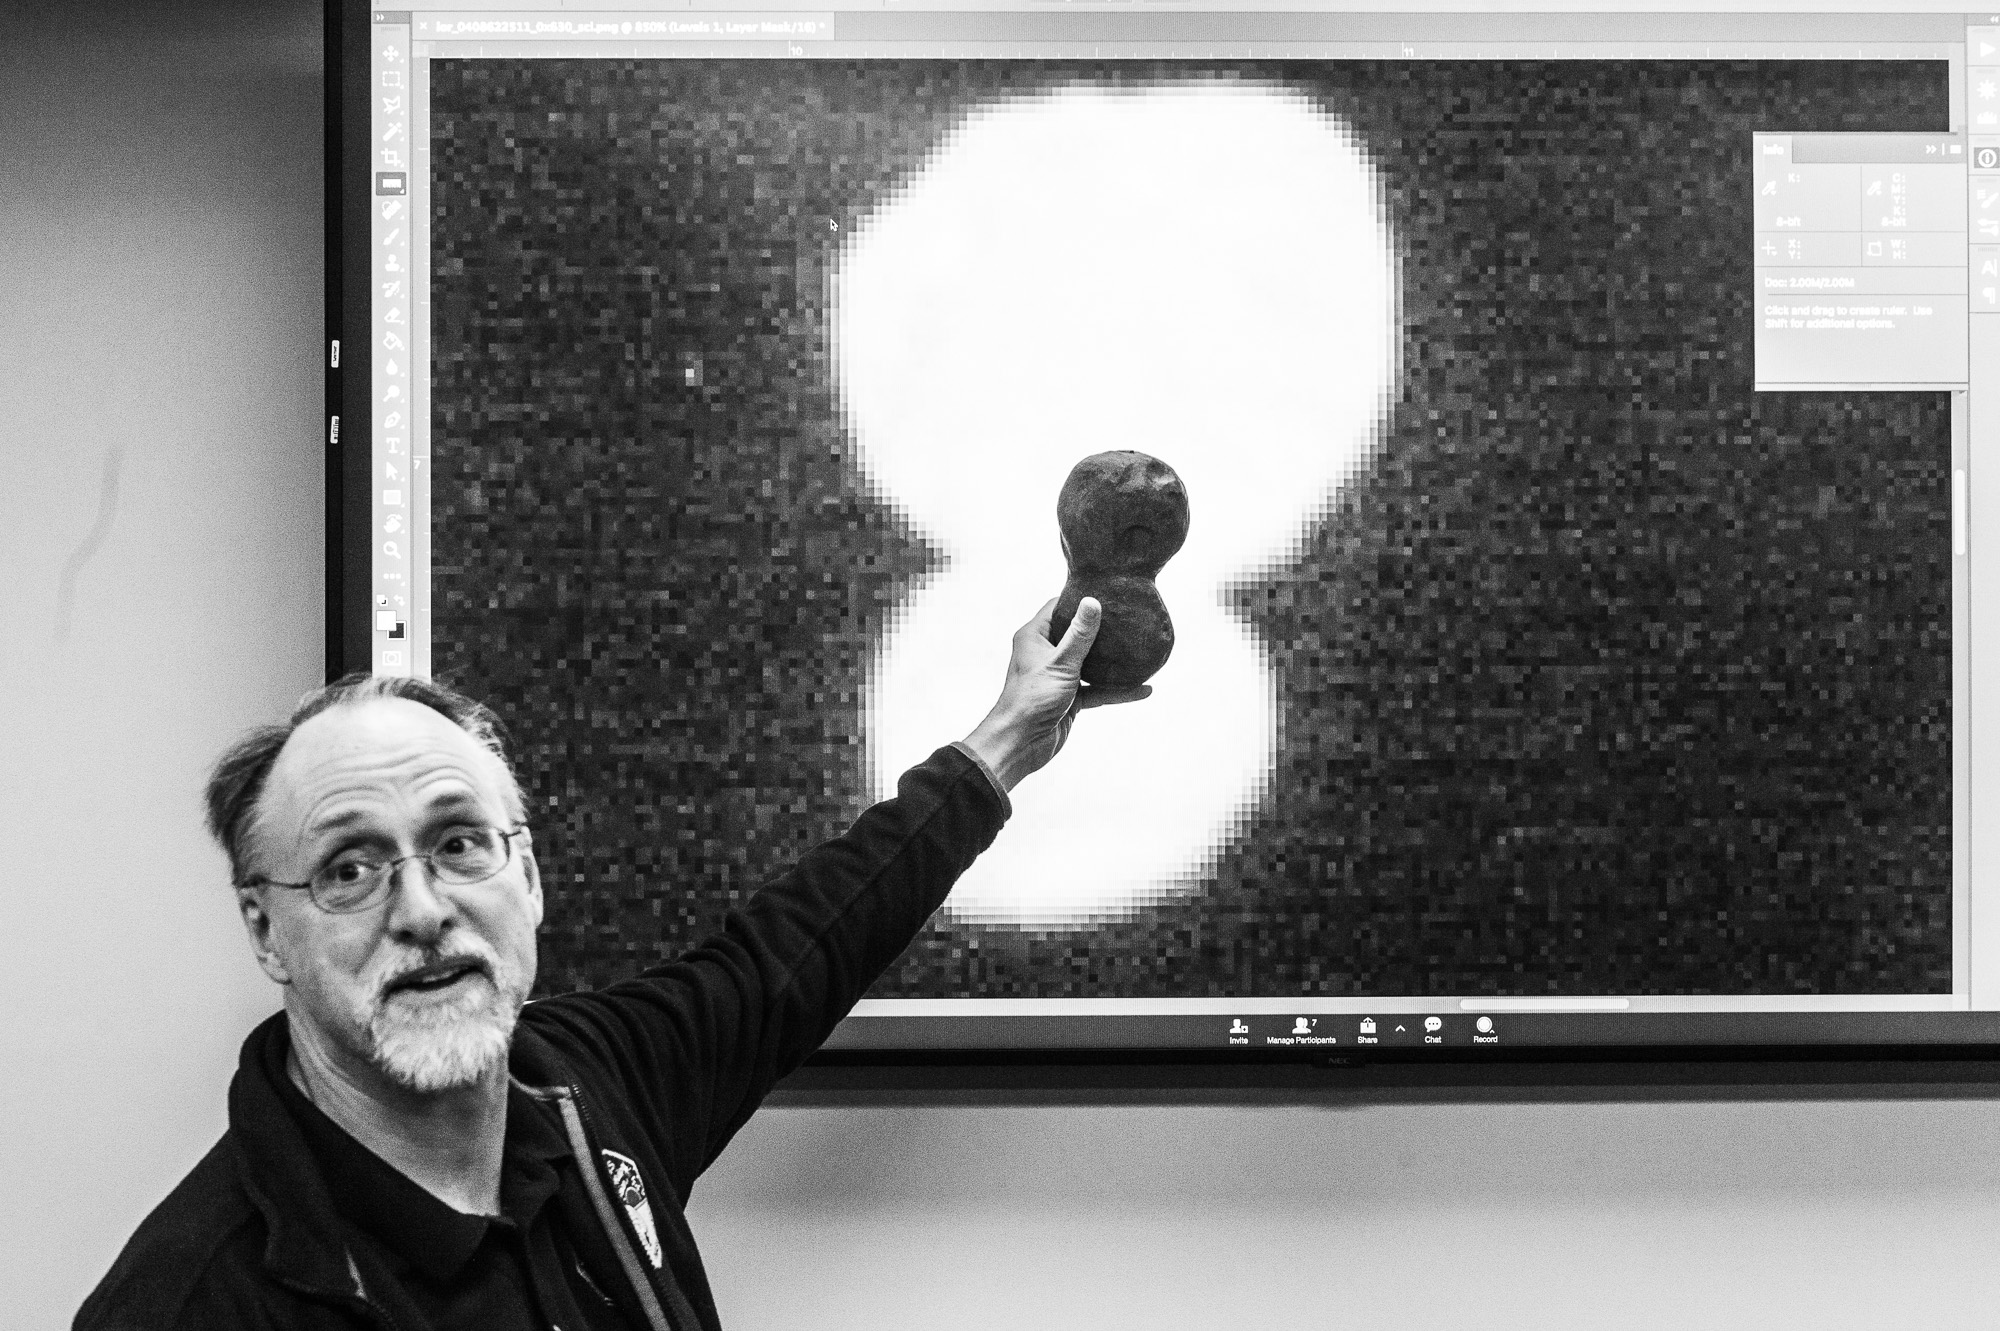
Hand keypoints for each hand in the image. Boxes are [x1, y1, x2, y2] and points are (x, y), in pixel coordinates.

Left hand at [961, 597, 1152, 791]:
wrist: (1021, 746)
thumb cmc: (1032, 700)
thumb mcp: (1061, 663)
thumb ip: (1079, 635)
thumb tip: (1092, 601)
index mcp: (1035, 637)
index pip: (1058, 607)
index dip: (1080, 599)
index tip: (1107, 591)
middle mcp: (1045, 653)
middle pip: (1077, 633)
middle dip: (1102, 629)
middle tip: (1130, 617)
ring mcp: (1059, 676)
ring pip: (1090, 663)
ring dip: (1112, 661)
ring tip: (1140, 650)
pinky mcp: (1070, 698)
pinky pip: (1097, 689)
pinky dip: (1117, 690)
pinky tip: (1142, 690)